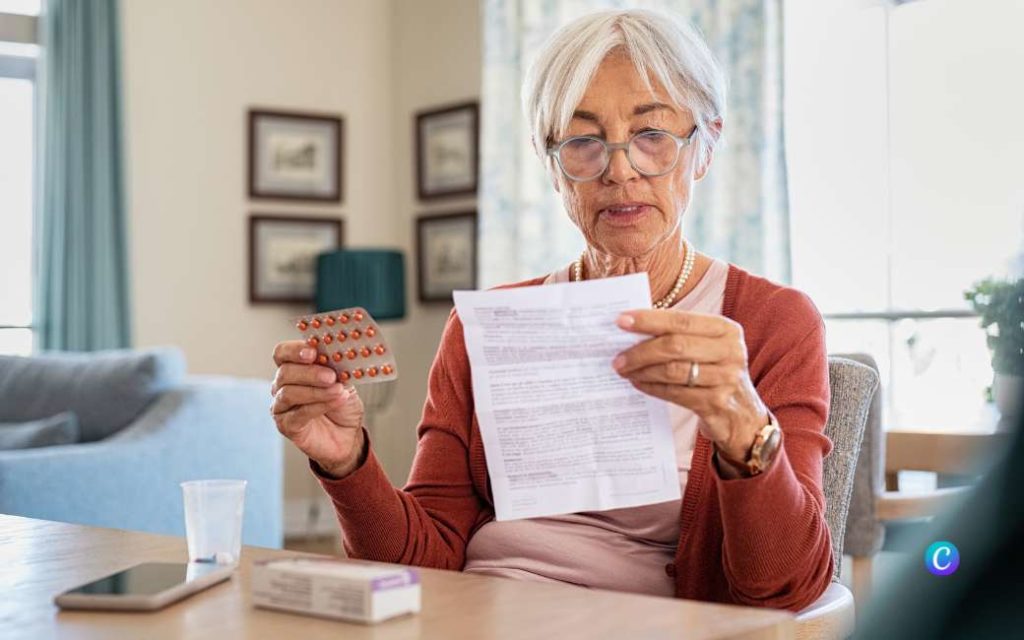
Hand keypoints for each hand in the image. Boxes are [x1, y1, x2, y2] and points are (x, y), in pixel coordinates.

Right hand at [271, 340, 365, 477]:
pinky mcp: (286, 426)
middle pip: (285, 372)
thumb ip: (337, 368)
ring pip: (288, 393)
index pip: (282, 353)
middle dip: (309, 372)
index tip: (313, 352)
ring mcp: (281, 406)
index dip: (294, 350)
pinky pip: (298, 414)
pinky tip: (336, 401)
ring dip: (316, 391)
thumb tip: (338, 355)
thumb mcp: (344, 381)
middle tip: (331, 376)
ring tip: (338, 390)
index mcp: (294, 368)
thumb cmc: (342, 405)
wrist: (348, 435)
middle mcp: (282, 386)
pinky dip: (319, 406)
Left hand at [612, 310, 769, 462]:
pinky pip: (675, 393)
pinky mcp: (716, 403)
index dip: (649, 320)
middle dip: (641, 350)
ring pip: (673, 371)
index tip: (621, 321)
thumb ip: (680, 335)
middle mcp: (730, 351)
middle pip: (675, 345)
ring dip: (642, 370)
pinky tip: (638, 383)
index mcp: (726, 329)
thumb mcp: (708, 348)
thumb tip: (633, 328)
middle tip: (617, 357)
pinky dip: (652, 387)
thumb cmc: (715, 373)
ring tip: (624, 370)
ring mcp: (726, 378)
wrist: (743, 416)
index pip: (681, 320)